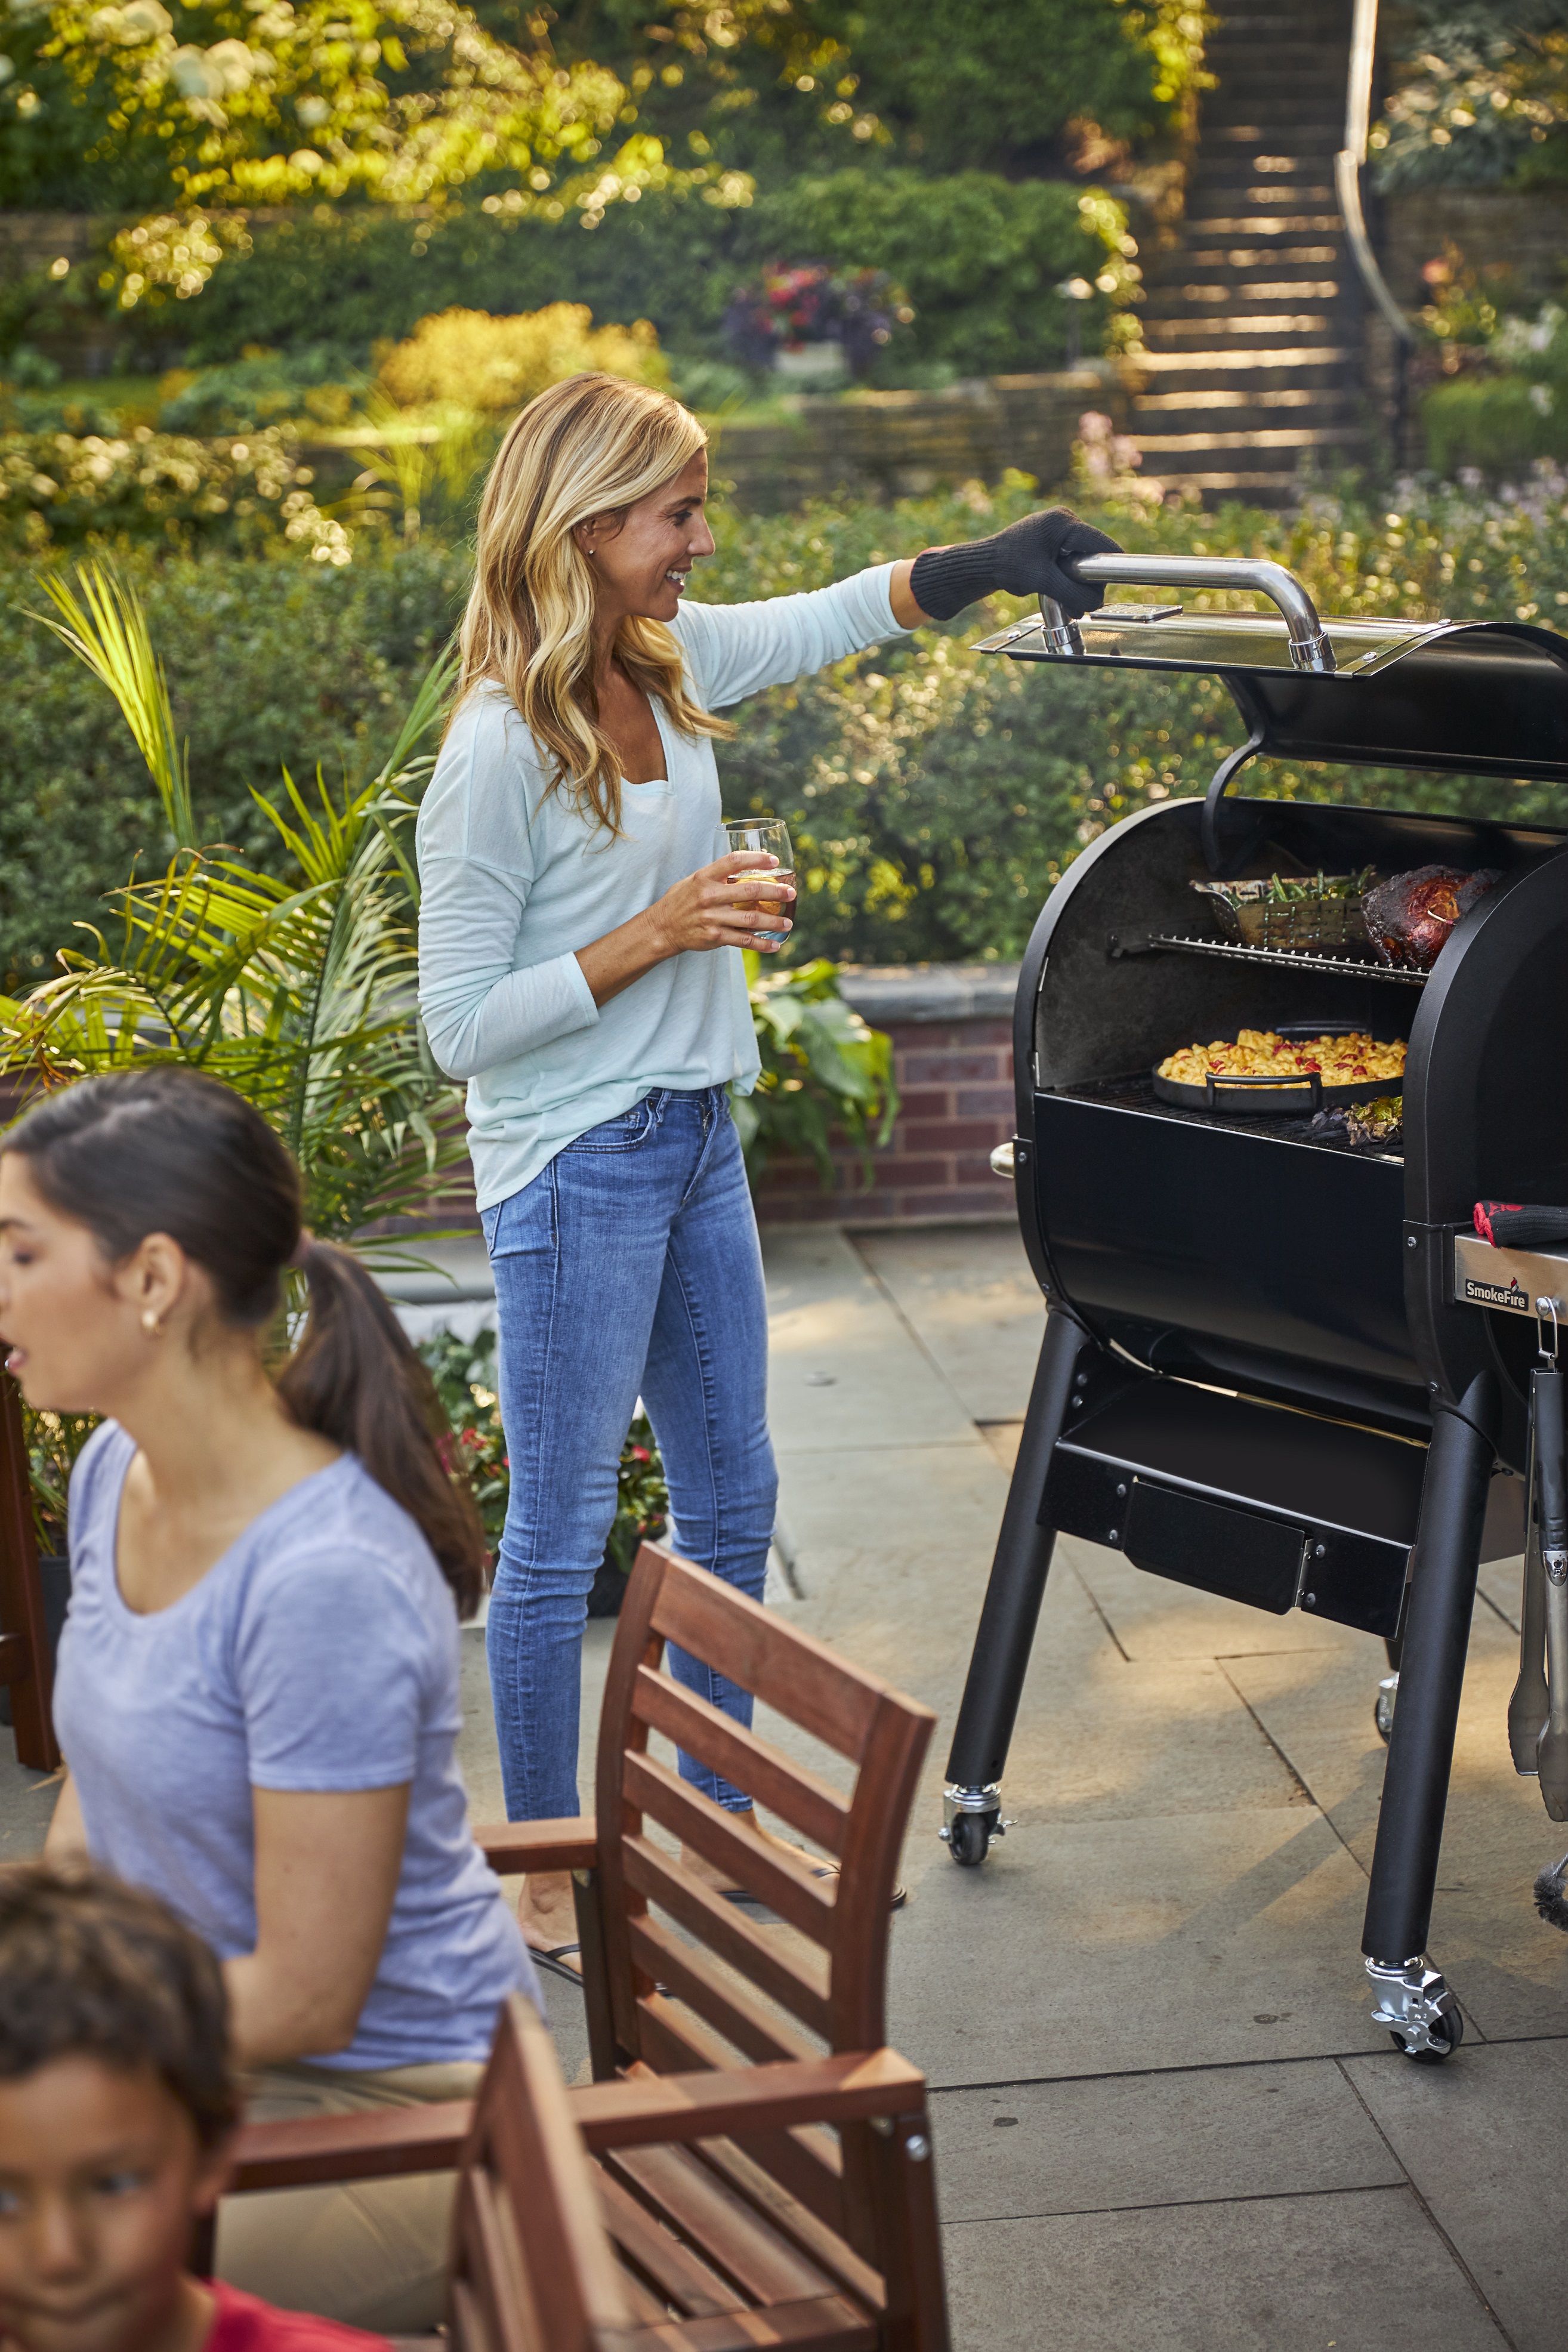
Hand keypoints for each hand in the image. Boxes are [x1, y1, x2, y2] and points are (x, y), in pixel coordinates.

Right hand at [647, 851, 796, 956]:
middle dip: (775, 892)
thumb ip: (717, 876)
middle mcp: (709, 896)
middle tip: (791, 893)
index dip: (756, 859)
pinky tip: (775, 945)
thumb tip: (746, 868)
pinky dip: (761, 944)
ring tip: (788, 922)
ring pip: (750, 920)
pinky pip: (743, 941)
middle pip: (749, 891)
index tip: (774, 861)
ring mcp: (712, 918)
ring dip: (773, 922)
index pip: (733, 861)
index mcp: (705, 877)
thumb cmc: (681, 902)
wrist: (661, 928)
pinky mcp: (714, 937)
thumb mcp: (694, 881)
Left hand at [907, 507, 1124, 622]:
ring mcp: (1060, 530)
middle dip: (1086, 581)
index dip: (1110, 568)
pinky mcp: (1055, 541)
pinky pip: (1072, 562)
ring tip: (1058, 594)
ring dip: (1075, 583)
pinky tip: (1054, 587)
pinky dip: (1067, 578)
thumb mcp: (1043, 582)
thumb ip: (1072, 593)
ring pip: (1083, 561)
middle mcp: (1065, 521)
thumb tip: (1095, 604)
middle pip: (1094, 555)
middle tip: (1072, 600)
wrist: (984, 563)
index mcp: (1065, 522)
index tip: (1107, 589)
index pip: (1102, 545)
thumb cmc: (1008, 566)